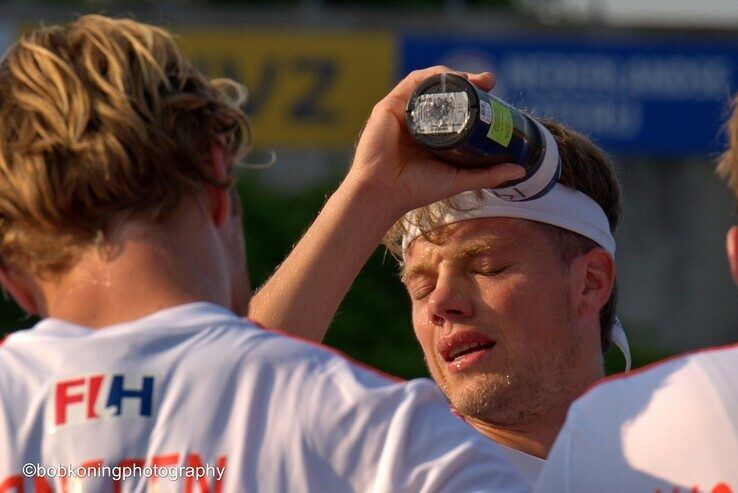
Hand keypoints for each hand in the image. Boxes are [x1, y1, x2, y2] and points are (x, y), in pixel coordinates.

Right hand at [346, 66, 525, 218]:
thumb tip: (520, 170)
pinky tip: (448, 77)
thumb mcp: (458, 179)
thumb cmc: (415, 190)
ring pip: (429, 83)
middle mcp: (416, 119)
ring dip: (453, 75)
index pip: (454, 106)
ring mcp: (402, 111)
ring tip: (473, 78)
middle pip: (444, 91)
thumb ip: (487, 175)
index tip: (494, 91)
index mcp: (429, 133)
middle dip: (468, 81)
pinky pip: (412, 83)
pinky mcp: (388, 107)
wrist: (384, 193)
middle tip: (489, 81)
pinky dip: (430, 77)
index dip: (474, 95)